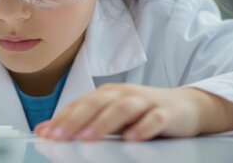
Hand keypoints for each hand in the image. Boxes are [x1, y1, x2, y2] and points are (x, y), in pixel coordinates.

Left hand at [34, 84, 232, 140]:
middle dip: (76, 119)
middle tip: (60, 137)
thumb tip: (45, 131)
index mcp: (108, 94)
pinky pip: (154, 119)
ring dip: (104, 123)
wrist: (187, 107)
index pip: (81, 104)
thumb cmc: (143, 113)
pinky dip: (142, 128)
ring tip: (88, 138)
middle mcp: (124, 93)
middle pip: (97, 103)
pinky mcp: (167, 113)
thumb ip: (81, 122)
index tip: (45, 134)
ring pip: (123, 109)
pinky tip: (131, 139)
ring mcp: (146, 102)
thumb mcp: (111, 116)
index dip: (62, 118)